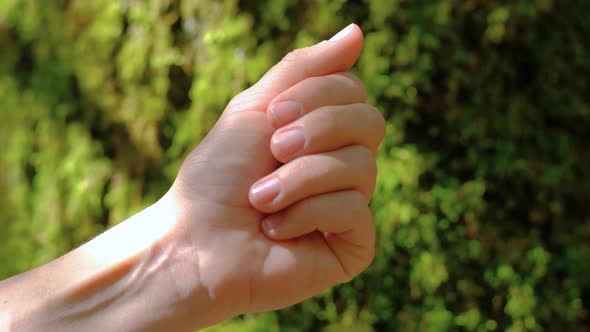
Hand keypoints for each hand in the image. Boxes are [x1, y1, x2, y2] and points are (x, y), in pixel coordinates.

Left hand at [166, 23, 384, 320]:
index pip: (355, 92)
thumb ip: (305, 69)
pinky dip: (306, 213)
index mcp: (323, 132)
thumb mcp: (256, 107)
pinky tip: (275, 230)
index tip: (273, 115)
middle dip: (316, 131)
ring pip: (363, 167)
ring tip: (261, 199)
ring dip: (299, 178)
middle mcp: (342, 165)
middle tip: (273, 149)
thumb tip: (357, 31)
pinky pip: (356, 211)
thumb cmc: (218, 176)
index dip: (318, 96)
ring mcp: (350, 206)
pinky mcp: (352, 245)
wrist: (195, 241)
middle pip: (371, 123)